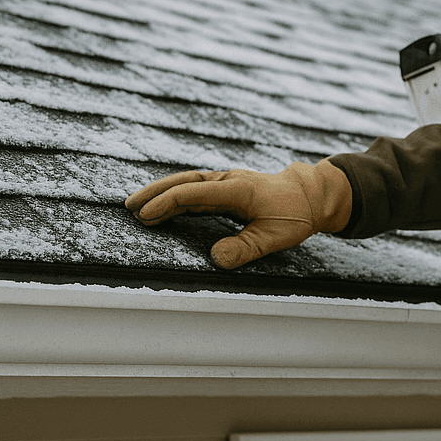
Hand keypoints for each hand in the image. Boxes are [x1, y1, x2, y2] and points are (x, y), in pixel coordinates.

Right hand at [124, 160, 352, 268]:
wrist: (311, 195)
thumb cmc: (295, 215)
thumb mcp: (275, 236)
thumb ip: (245, 248)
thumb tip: (215, 259)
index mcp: (239, 189)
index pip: (195, 193)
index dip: (168, 204)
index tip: (145, 215)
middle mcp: (229, 181)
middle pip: (185, 182)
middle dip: (155, 192)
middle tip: (129, 206)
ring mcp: (227, 183)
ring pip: (188, 184)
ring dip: (162, 193)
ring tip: (136, 206)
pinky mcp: (226, 189)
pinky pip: (195, 191)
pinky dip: (176, 198)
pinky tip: (161, 209)